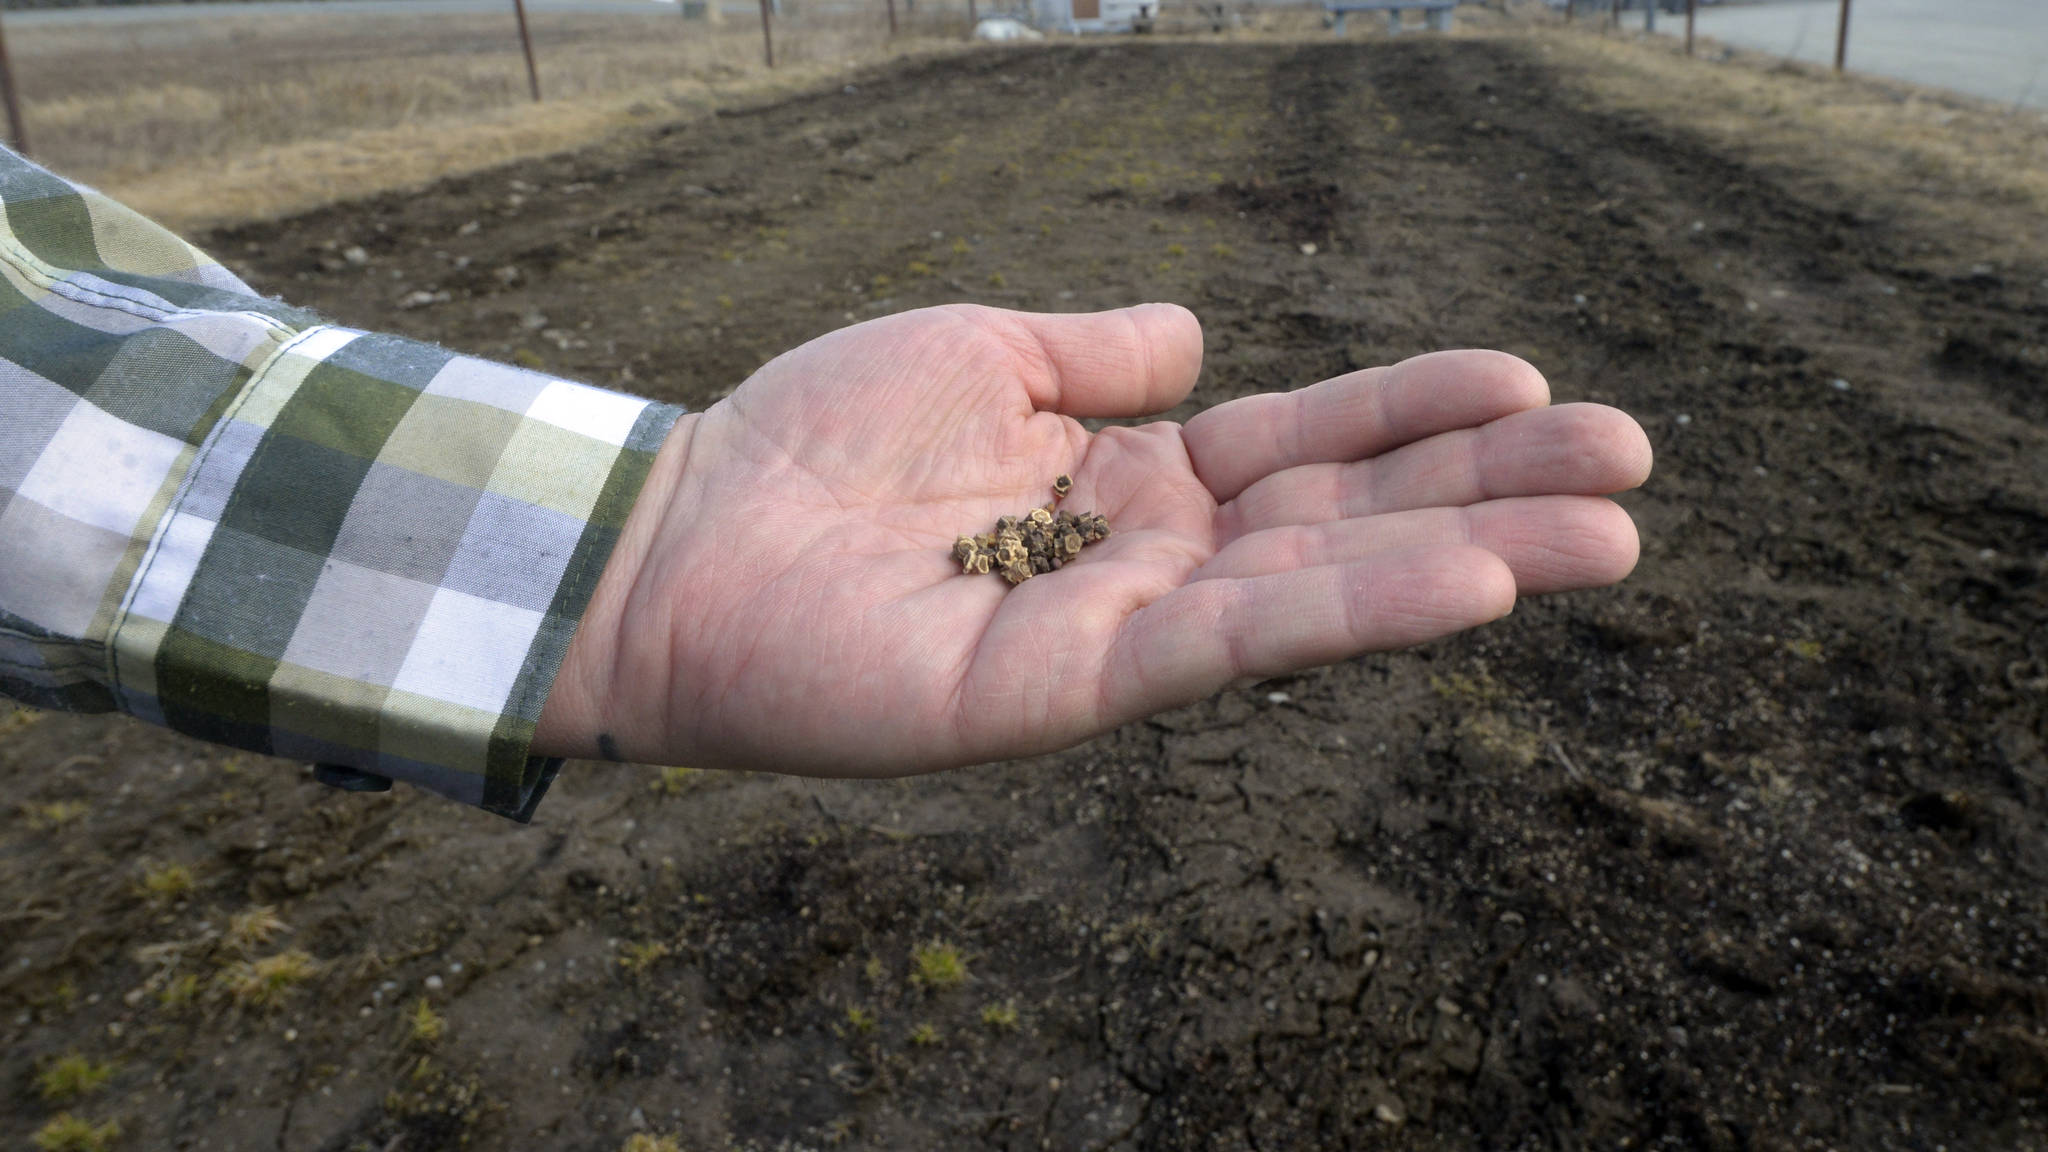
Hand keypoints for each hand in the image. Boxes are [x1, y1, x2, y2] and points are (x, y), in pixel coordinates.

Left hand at [534, 303, 1650, 774]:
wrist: (681, 536)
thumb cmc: (813, 440)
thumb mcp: (979, 352)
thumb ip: (1098, 354)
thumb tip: (1200, 337)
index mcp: (1132, 478)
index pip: (1306, 444)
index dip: (1415, 413)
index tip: (1532, 380)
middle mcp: (1147, 559)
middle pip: (1346, 520)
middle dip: (1489, 491)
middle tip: (1634, 465)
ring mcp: (1118, 630)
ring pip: (1318, 588)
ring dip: (1465, 560)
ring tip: (1608, 535)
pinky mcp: (1071, 690)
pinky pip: (1230, 644)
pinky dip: (1347, 611)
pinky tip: (1464, 580)